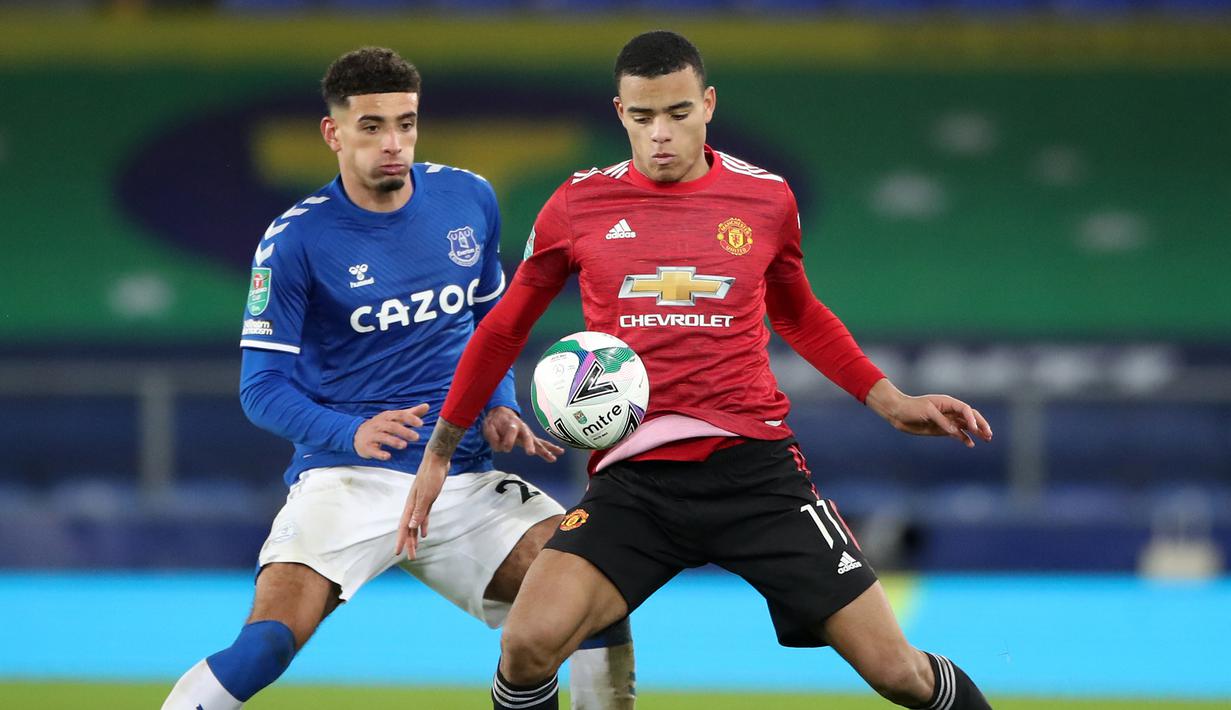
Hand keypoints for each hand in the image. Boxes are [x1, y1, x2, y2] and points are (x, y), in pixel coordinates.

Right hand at [353, 403, 428, 460]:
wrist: (357, 434)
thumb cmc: (381, 425)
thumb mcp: (394, 418)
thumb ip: (411, 413)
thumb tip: (426, 406)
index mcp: (387, 416)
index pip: (399, 415)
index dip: (410, 418)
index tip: (421, 424)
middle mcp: (379, 424)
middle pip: (392, 426)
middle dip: (404, 431)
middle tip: (416, 437)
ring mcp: (372, 435)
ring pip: (383, 437)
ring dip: (393, 441)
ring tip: (404, 445)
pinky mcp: (367, 447)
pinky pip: (373, 450)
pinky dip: (380, 453)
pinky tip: (387, 456)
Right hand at [396, 453, 447, 558]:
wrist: (437, 460)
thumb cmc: (431, 476)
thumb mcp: (427, 495)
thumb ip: (419, 511)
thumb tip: (412, 527)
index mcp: (411, 505)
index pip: (404, 527)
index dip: (401, 540)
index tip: (398, 553)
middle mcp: (413, 506)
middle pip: (409, 528)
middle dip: (409, 543)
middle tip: (411, 557)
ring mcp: (420, 503)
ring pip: (415, 524)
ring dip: (415, 537)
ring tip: (416, 549)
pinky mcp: (427, 500)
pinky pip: (423, 517)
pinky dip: (423, 525)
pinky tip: (424, 534)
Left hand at [482, 406, 563, 462]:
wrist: (501, 414)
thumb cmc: (495, 421)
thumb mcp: (488, 426)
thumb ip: (492, 436)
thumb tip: (500, 448)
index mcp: (511, 423)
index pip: (511, 432)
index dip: (506, 441)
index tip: (502, 448)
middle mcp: (522, 428)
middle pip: (527, 436)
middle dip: (529, 444)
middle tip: (531, 453)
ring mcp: (528, 433)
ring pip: (537, 442)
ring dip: (544, 449)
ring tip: (553, 458)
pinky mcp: (530, 439)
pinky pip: (541, 444)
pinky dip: (548, 449)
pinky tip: (555, 456)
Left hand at [865, 379, 992, 447]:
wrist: (897, 413)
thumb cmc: (911, 408)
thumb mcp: (927, 412)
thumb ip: (942, 421)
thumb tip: (956, 431)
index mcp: (947, 402)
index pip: (965, 409)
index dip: (972, 419)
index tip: (974, 429)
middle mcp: (949, 411)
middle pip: (970, 417)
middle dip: (981, 425)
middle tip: (989, 434)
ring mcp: (946, 420)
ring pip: (965, 426)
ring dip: (976, 432)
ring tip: (987, 439)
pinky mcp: (941, 429)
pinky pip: (957, 433)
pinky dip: (964, 438)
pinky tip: (971, 444)